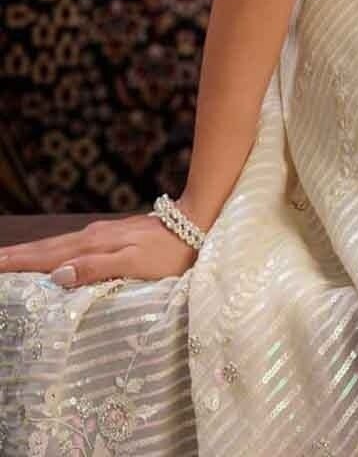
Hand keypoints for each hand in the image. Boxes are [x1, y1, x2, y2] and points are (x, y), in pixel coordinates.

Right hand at [0, 211, 196, 288]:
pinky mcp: (114, 234)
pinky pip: (74, 244)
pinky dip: (55, 250)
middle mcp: (94, 236)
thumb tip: (57, 275)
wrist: (198, 223)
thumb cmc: (171, 252)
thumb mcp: (135, 264)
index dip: (19, 262)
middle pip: (48, 248)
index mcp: (94, 245)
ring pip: (60, 244)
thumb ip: (96, 268)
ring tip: (11, 258)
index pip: (48, 256)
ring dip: (33, 252)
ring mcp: (104, 233)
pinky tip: (53, 255)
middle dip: (18, 255)